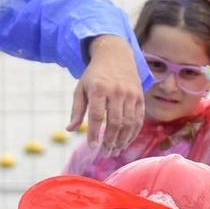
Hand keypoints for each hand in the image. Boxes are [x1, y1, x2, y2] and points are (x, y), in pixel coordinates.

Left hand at [69, 36, 144, 154]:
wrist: (115, 55)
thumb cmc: (94, 75)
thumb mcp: (81, 88)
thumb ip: (76, 110)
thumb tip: (70, 130)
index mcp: (99, 89)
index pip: (97, 116)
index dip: (94, 133)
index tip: (92, 147)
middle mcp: (116, 91)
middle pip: (115, 122)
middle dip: (110, 141)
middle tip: (105, 154)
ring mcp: (130, 94)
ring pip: (128, 123)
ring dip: (122, 141)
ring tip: (115, 151)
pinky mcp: (140, 97)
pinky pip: (138, 119)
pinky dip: (133, 134)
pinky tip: (125, 142)